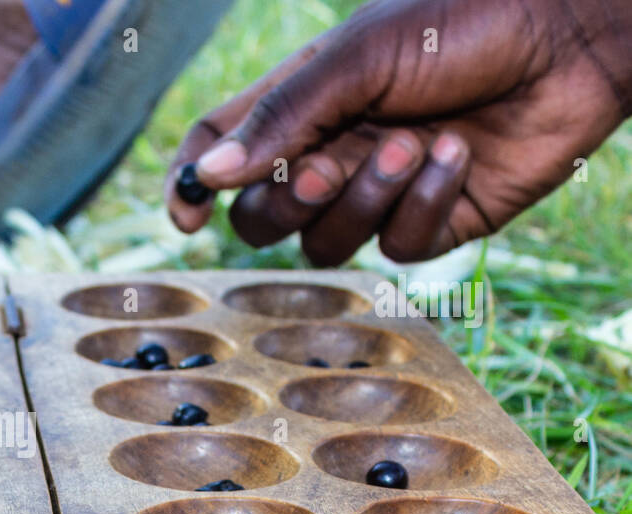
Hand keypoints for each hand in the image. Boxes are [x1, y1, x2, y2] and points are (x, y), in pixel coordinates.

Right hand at [166, 0, 631, 264]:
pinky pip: (396, 246)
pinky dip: (424, 204)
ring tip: (417, 144)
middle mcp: (329, 152)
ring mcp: (377, 193)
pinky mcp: (430, 221)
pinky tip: (459, 156)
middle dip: (287, 202)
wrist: (571, 36)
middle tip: (328, 167)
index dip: (190, 185)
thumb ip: (280, 118)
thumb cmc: (463, 22)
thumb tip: (204, 176)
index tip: (188, 214)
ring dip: (363, 201)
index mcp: (299, 105)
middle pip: (261, 217)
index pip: (220, 151)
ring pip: (324, 246)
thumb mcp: (359, 58)